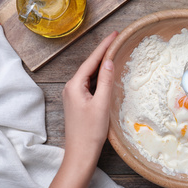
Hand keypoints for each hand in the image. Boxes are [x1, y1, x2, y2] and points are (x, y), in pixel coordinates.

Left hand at [63, 31, 117, 160]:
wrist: (80, 153)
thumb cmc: (91, 131)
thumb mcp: (101, 104)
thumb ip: (106, 81)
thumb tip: (109, 62)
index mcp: (74, 85)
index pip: (91, 61)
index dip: (104, 47)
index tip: (114, 34)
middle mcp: (71, 87)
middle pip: (89, 66)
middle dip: (103, 53)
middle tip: (117, 41)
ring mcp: (74, 95)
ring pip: (89, 75)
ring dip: (101, 65)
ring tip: (114, 53)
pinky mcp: (78, 102)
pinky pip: (90, 84)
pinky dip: (99, 77)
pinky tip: (107, 75)